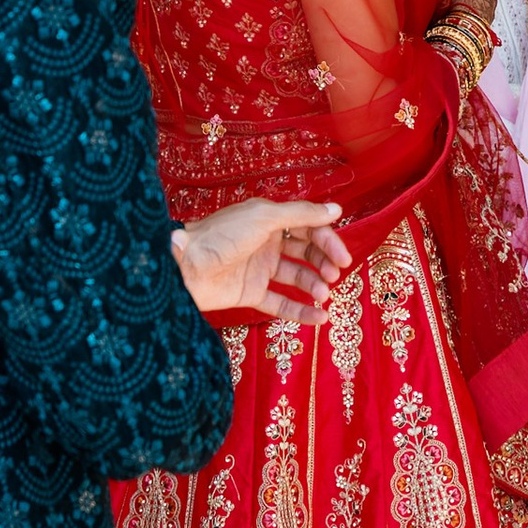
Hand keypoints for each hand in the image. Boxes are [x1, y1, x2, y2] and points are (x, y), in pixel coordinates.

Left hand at [172, 197, 348, 321]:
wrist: (185, 267)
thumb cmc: (220, 236)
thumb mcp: (264, 217)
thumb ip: (302, 214)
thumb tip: (336, 209)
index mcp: (268, 220)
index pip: (308, 228)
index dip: (328, 241)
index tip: (342, 257)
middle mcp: (266, 243)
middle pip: (306, 252)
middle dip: (323, 263)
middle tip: (335, 275)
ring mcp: (259, 269)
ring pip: (296, 278)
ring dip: (314, 286)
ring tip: (324, 295)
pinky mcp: (250, 294)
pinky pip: (281, 302)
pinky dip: (301, 311)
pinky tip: (319, 317)